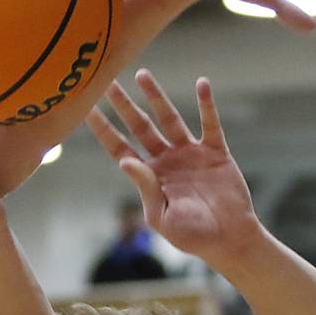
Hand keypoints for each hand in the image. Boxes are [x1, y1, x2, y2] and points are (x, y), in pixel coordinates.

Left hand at [87, 70, 260, 264]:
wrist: (230, 240)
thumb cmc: (193, 237)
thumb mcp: (162, 218)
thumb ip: (146, 188)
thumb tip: (125, 161)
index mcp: (149, 177)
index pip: (120, 147)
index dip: (103, 128)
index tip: (85, 108)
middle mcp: (166, 160)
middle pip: (140, 126)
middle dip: (123, 105)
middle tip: (108, 81)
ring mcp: (190, 154)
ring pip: (169, 118)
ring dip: (156, 97)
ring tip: (142, 74)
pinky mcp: (215, 152)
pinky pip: (210, 123)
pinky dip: (206, 104)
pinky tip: (202, 84)